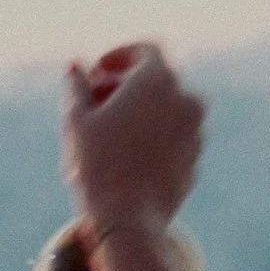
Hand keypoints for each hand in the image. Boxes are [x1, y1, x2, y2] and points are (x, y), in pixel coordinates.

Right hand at [62, 43, 203, 239]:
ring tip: (110, 131)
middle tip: (96, 101)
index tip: (96, 71)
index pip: (144, 50)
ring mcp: (195, 129)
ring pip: (168, 108)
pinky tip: (126, 155)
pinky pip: (174, 136)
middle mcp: (186, 98)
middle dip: (125, 85)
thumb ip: (78, 87)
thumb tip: (74, 67)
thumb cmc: (98, 165)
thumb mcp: (78, 122)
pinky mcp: (195, 157)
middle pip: (156, 79)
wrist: (128, 220)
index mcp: (158, 79)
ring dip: (141, 110)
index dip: (118, 56)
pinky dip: (154, 135)